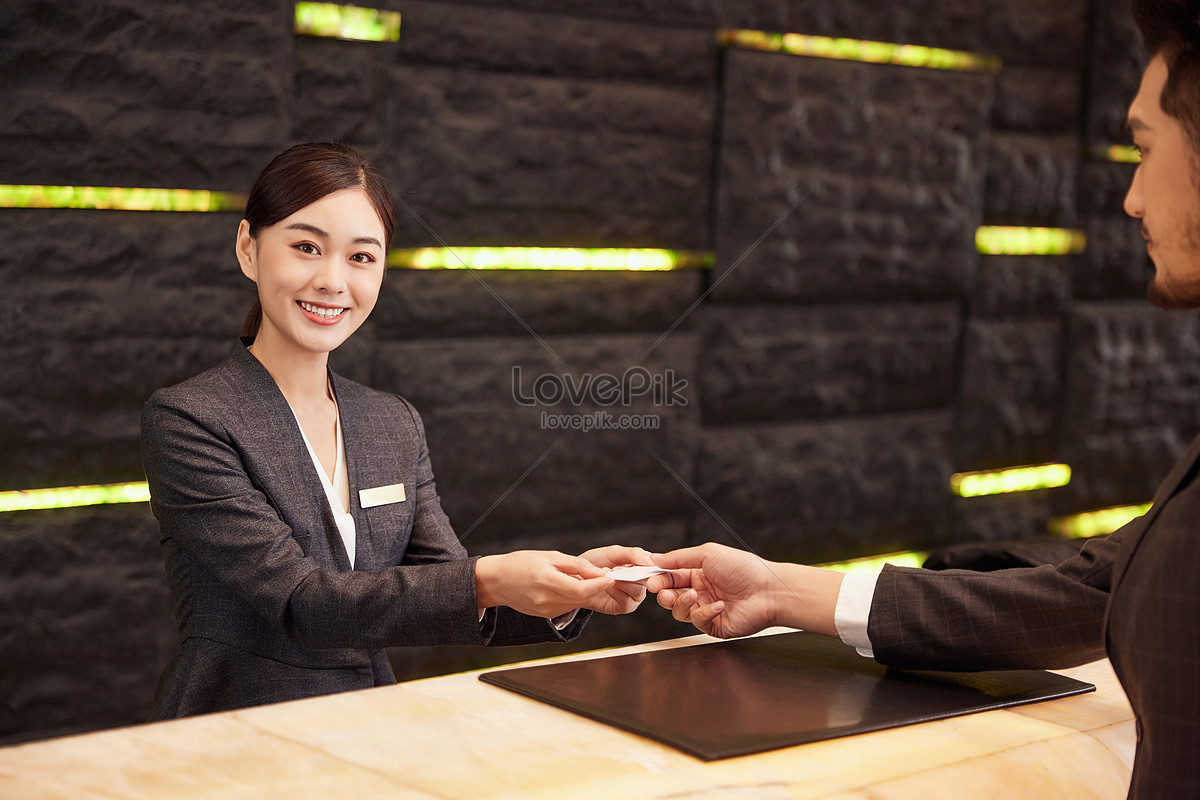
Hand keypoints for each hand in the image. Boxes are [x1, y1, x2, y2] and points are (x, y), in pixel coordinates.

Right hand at [475, 550, 614, 619]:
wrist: (497, 581)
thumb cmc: (520, 564)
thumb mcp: (549, 556)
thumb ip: (576, 565)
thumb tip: (599, 572)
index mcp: (547, 581)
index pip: (581, 589)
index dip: (599, 584)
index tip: (610, 577)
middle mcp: (547, 600)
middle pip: (582, 598)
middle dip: (596, 588)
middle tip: (604, 575)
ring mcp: (547, 611)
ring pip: (577, 603)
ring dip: (586, 593)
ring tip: (586, 578)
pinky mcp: (547, 616)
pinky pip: (568, 606)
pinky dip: (574, 597)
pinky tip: (569, 586)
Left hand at [578, 544, 655, 614]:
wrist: (576, 577)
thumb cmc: (595, 563)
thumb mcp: (613, 552)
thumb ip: (632, 554)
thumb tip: (650, 561)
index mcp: (642, 566)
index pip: (657, 567)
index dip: (653, 567)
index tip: (643, 564)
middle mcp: (641, 581)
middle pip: (650, 581)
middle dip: (633, 574)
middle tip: (615, 569)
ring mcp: (633, 595)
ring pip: (638, 592)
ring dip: (622, 583)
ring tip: (607, 575)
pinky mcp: (623, 607)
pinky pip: (627, 603)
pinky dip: (616, 593)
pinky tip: (605, 586)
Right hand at [645, 543, 779, 638]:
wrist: (768, 591)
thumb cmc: (743, 568)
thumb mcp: (708, 554)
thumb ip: (679, 557)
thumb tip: (655, 559)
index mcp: (697, 573)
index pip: (670, 577)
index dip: (659, 579)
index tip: (650, 580)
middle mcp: (700, 591)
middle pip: (670, 596)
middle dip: (664, 594)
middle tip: (663, 592)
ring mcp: (706, 609)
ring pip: (679, 611)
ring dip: (682, 603)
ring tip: (694, 595)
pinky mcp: (714, 625)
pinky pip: (698, 621)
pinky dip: (705, 612)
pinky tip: (719, 605)